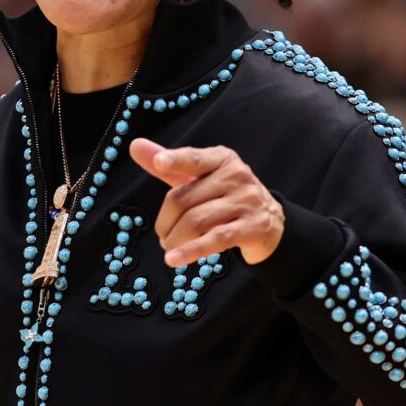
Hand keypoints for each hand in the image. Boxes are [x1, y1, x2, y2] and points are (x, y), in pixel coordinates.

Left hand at [130, 137, 284, 266]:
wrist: (271, 222)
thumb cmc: (226, 196)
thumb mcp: (200, 177)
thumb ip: (170, 165)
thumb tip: (135, 145)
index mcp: (222, 159)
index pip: (194, 159)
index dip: (175, 160)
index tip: (159, 163)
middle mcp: (236, 176)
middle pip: (185, 198)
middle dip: (166, 221)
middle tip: (162, 235)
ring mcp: (247, 201)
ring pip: (197, 220)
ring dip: (175, 238)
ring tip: (169, 247)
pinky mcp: (253, 227)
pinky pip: (216, 239)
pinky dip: (190, 251)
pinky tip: (174, 259)